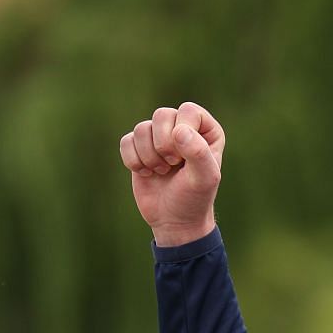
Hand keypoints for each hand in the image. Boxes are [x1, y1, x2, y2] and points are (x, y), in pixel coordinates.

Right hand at [120, 102, 224, 244]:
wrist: (174, 221)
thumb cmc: (194, 198)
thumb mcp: (204, 178)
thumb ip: (198, 152)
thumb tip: (179, 131)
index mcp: (206, 130)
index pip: (188, 111)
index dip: (182, 133)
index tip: (185, 158)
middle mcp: (182, 127)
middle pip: (161, 115)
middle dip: (163, 145)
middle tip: (173, 165)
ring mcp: (159, 136)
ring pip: (141, 128)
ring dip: (149, 156)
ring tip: (162, 172)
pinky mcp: (138, 147)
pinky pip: (126, 141)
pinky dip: (134, 161)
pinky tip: (147, 173)